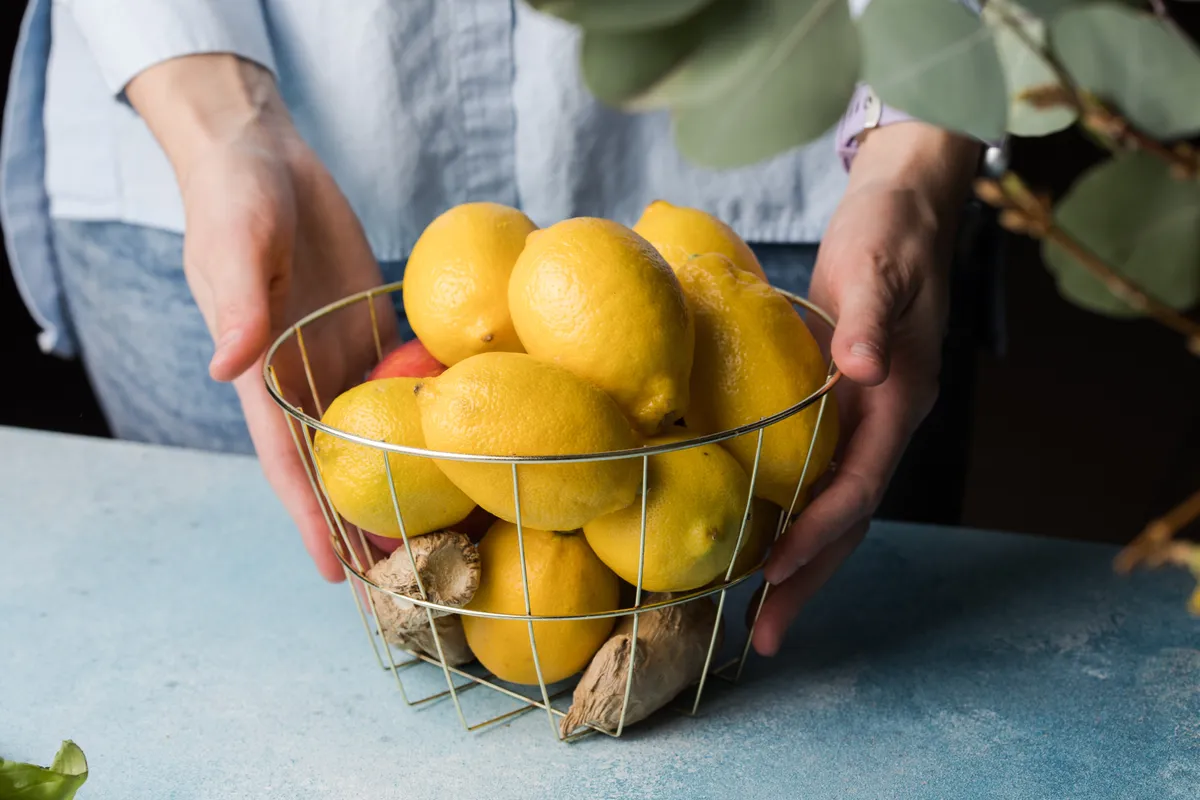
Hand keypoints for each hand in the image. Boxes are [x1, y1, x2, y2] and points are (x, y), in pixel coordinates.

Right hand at [129, 56, 394, 580]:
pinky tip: (467, 453)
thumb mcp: (235, 242)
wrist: (266, 153)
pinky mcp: (373, 332)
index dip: (310, 520)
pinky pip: (406, 386)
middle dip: (364, 527)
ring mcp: (342, 360)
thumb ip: (236, 302)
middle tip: (406, 585)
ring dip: (403, 487)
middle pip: (338, 469)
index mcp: (263, 375)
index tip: (334, 577)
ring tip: (444, 537)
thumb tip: (224, 368)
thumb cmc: (237, 196)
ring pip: (377, 440)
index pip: (287, 465)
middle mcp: (305, 380)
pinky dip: (429, 424)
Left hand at [752, 122, 979, 655]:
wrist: (909, 206)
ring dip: (803, 562)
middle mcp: (888, 420)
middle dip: (808, 579)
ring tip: (761, 612)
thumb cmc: (889, 232)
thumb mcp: (878, 264)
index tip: (770, 574)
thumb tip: (857, 365)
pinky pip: (824, 475)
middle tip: (763, 636)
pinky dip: (797, 516)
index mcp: (898, 399)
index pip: (856, 488)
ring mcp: (871, 417)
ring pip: (839, 507)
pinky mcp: (848, 403)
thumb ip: (869, 317)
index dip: (815, 535)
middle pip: (850, 519)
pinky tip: (765, 536)